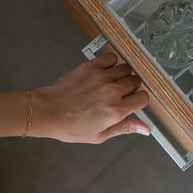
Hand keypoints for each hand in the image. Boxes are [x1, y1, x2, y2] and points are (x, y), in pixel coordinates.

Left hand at [32, 53, 149, 142]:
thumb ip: (125, 128)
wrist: (48, 111)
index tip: (133, 101)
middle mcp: (112, 92)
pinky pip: (112, 57)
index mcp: (116, 111)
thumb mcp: (100, 135)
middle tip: (120, 93)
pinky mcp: (91, 67)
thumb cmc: (70, 125)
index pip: (143, 98)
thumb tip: (144, 129)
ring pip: (126, 68)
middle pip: (136, 81)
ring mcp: (102, 78)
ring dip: (123, 74)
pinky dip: (111, 62)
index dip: (139, 100)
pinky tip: (105, 71)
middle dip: (131, 87)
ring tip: (112, 81)